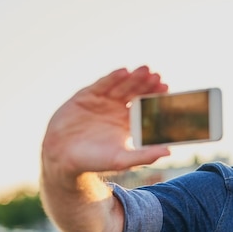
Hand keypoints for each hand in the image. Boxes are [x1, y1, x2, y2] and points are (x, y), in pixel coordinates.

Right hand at [42, 66, 170, 179]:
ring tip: (146, 71)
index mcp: (128, 123)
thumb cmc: (94, 161)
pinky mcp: (86, 96)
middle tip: (158, 76)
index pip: (145, 107)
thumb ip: (144, 155)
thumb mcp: (122, 160)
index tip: (166, 88)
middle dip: (147, 84)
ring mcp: (102, 101)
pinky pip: (102, 85)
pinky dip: (112, 78)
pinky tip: (124, 72)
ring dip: (134, 78)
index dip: (155, 97)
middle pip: (136, 93)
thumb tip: (169, 152)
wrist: (63, 157)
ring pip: (121, 86)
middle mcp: (117, 110)